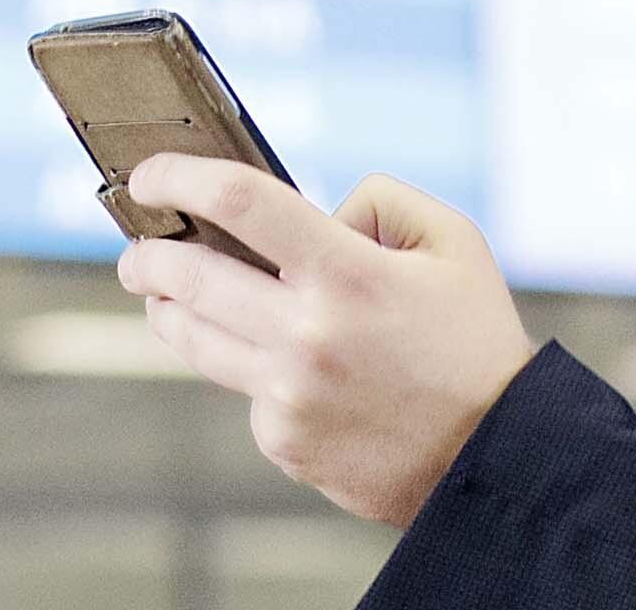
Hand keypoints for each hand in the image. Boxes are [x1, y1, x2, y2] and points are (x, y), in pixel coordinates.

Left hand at [116, 153, 533, 526]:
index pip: (239, 202)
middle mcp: (309, 333)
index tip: (148, 176)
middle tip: (137, 249)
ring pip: (193, 338)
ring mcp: (289, 394)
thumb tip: (311, 211)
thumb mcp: (451, 242)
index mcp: (349, 273)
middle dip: (146, 255)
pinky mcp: (283, 441)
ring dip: (166, 309)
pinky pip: (243, 391)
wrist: (498, 458)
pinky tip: (280, 368)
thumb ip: (377, 201)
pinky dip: (248, 370)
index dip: (178, 177)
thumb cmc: (474, 341)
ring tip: (162, 294)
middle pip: (187, 276)